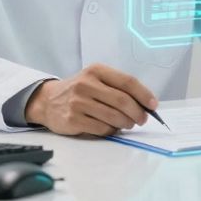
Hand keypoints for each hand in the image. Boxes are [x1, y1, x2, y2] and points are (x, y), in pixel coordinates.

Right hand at [24, 63, 157, 136]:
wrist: (47, 101)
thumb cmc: (79, 90)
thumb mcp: (95, 79)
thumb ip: (117, 87)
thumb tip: (145, 104)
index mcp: (96, 71)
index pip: (127, 82)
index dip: (144, 94)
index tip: (153, 105)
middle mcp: (86, 84)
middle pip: (123, 101)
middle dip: (138, 113)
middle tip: (142, 119)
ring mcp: (78, 102)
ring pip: (114, 116)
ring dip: (126, 123)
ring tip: (128, 124)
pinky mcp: (73, 119)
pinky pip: (102, 128)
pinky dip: (112, 130)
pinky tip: (111, 127)